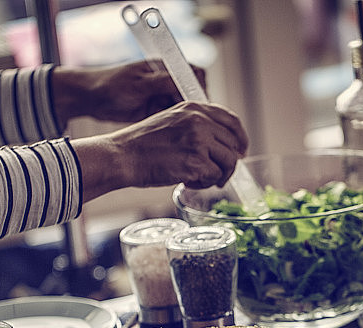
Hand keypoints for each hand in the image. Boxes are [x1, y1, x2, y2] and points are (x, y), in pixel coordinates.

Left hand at [51, 60, 205, 125]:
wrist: (91, 99)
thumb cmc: (110, 85)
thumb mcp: (138, 84)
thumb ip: (162, 82)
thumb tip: (185, 81)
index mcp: (165, 68)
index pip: (194, 74)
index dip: (200, 88)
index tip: (197, 103)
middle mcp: (167, 81)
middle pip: (193, 92)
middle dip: (195, 106)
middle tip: (192, 120)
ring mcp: (162, 96)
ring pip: (185, 108)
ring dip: (186, 117)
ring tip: (184, 128)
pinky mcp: (157, 111)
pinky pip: (174, 118)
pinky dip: (176, 124)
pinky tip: (174, 132)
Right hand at [73, 101, 248, 200]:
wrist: (122, 156)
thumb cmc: (142, 144)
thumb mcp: (172, 122)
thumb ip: (196, 126)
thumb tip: (220, 144)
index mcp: (195, 108)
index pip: (232, 120)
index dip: (240, 138)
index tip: (241, 151)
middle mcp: (199, 120)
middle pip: (233, 145)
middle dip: (228, 164)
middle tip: (217, 177)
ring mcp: (199, 140)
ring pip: (228, 162)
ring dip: (217, 176)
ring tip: (198, 180)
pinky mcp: (196, 161)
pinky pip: (214, 176)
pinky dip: (204, 184)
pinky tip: (188, 183)